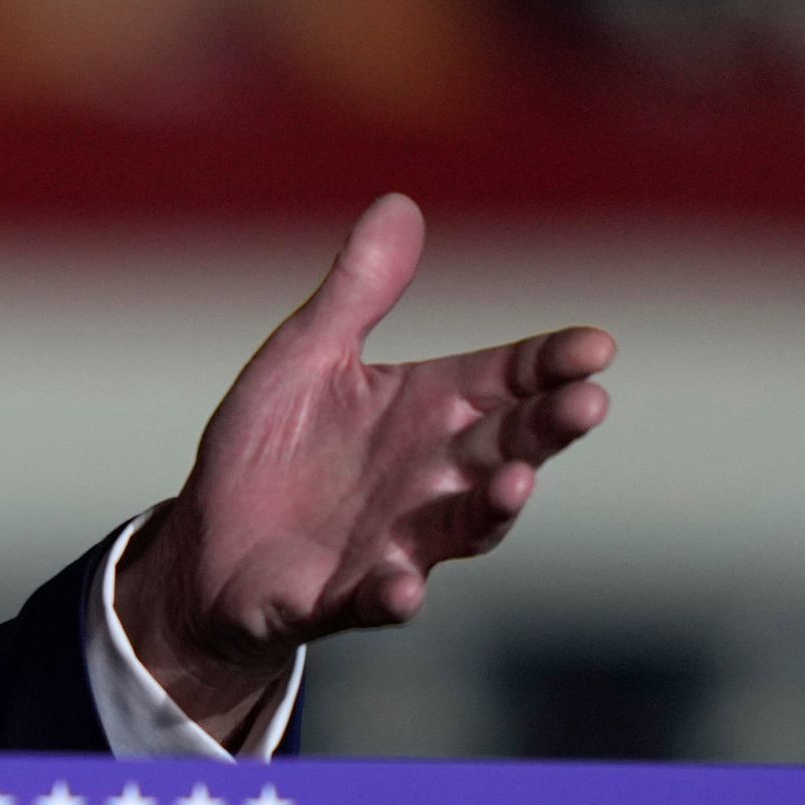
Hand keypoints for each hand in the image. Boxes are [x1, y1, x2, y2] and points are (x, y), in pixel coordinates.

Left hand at [118, 195, 612, 736]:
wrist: (207, 545)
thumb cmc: (272, 449)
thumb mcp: (306, 356)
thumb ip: (357, 293)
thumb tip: (398, 203)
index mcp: (425, 412)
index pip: (504, 381)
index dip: (549, 364)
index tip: (597, 346)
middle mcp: (428, 479)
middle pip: (504, 448)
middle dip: (547, 430)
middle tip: (587, 403)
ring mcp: (392, 542)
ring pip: (458, 528)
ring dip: (490, 509)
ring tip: (516, 483)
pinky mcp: (338, 598)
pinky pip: (372, 601)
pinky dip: (392, 596)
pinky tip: (404, 587)